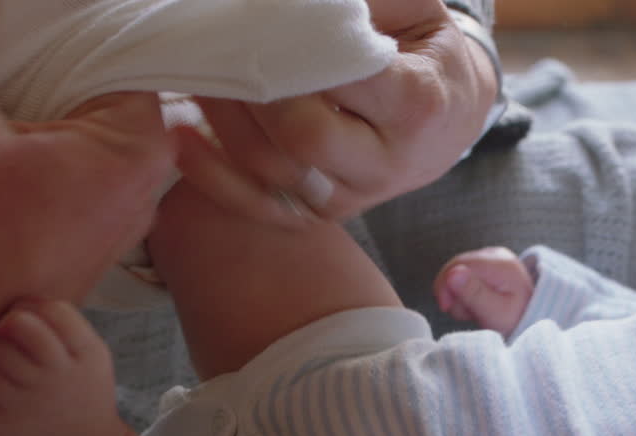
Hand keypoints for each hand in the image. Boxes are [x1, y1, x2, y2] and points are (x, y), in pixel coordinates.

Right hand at [0, 0, 175, 435]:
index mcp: (139, 150)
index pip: (134, 50)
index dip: (76, 24)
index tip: (32, 20)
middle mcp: (144, 190)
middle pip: (109, 89)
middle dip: (55, 61)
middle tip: (1, 49)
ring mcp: (118, 221)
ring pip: (86, 130)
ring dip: (41, 105)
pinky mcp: (84, 241)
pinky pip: (72, 170)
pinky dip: (37, 147)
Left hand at [0, 299, 142, 435]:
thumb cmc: (82, 418)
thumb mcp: (91, 369)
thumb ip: (60, 332)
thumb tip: (8, 310)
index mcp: (88, 357)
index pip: (47, 309)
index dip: (29, 316)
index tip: (30, 338)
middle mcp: (59, 375)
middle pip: (8, 330)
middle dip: (6, 348)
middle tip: (22, 377)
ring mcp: (25, 403)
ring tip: (10, 398)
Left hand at [190, 0, 498, 219]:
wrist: (452, 114)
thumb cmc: (424, 49)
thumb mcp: (415, 7)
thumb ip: (366, 0)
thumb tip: (295, 3)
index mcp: (416, 103)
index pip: (338, 82)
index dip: (287, 52)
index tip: (254, 23)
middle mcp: (387, 162)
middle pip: (302, 137)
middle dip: (251, 90)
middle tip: (218, 48)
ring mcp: (354, 195)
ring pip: (273, 172)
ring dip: (221, 122)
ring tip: (194, 75)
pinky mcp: (324, 214)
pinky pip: (263, 208)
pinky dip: (216, 178)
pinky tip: (184, 138)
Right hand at [434, 246, 534, 335]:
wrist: (531, 319)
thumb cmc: (515, 320)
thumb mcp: (495, 313)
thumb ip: (474, 294)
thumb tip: (453, 273)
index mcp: (501, 264)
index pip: (459, 265)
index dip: (446, 285)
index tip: (445, 307)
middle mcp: (496, 254)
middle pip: (455, 266)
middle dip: (452, 292)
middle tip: (463, 314)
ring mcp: (491, 257)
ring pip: (456, 272)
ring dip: (457, 294)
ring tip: (473, 311)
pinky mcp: (486, 264)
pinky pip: (463, 274)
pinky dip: (463, 291)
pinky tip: (474, 303)